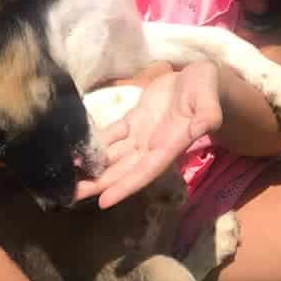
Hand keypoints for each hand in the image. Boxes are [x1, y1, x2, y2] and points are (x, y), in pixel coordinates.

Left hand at [76, 62, 223, 208]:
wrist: (203, 79)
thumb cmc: (209, 91)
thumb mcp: (210, 102)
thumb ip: (208, 114)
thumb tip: (208, 124)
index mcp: (169, 146)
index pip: (144, 171)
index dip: (125, 186)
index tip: (103, 201)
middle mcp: (152, 146)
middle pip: (123, 170)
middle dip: (100, 184)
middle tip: (72, 195)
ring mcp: (142, 134)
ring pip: (114, 156)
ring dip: (93, 167)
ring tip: (70, 178)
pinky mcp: (135, 120)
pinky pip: (113, 135)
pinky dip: (96, 143)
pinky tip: (78, 151)